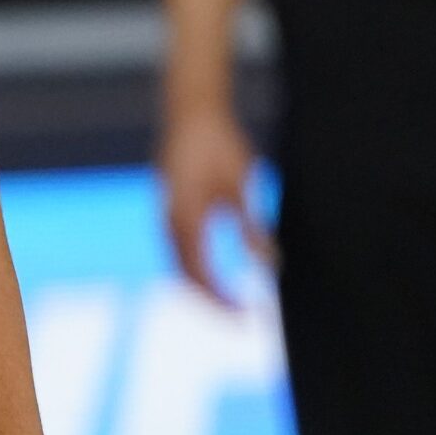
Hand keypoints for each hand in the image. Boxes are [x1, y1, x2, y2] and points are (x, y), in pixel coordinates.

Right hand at [160, 98, 274, 305]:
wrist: (190, 113)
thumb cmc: (218, 145)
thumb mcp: (241, 186)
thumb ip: (252, 229)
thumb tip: (270, 266)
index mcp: (186, 223)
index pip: (201, 278)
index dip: (223, 302)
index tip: (246, 316)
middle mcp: (169, 226)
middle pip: (186, 280)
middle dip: (211, 305)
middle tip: (240, 321)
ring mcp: (165, 218)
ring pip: (180, 267)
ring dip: (203, 290)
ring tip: (229, 304)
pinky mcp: (170, 211)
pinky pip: (179, 251)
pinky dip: (196, 270)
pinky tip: (214, 273)